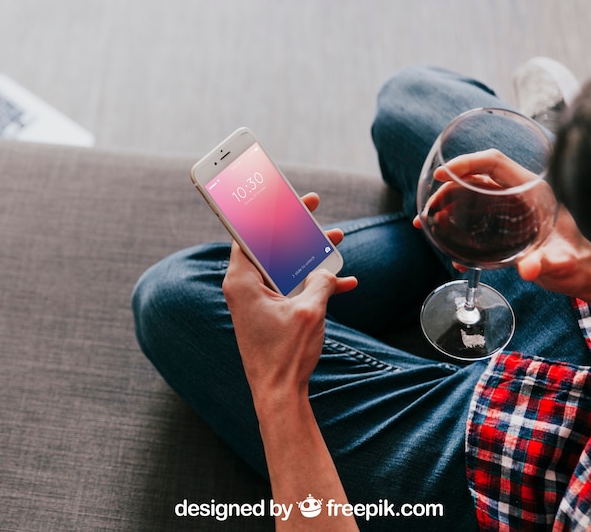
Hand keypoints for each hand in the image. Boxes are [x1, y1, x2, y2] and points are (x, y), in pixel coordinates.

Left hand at [223, 192, 356, 406]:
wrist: (278, 394)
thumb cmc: (284, 355)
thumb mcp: (309, 312)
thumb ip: (319, 283)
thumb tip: (326, 272)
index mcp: (242, 281)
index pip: (248, 233)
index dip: (265, 212)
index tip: (281, 197)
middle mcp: (246, 287)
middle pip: (270, 245)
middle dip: (296, 229)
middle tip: (312, 209)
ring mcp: (259, 300)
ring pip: (285, 265)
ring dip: (311, 255)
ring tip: (336, 240)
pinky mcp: (271, 312)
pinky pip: (293, 289)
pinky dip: (315, 284)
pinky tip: (347, 284)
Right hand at [413, 151, 590, 316]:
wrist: (581, 272)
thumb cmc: (576, 260)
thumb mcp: (562, 261)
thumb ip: (546, 262)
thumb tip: (528, 269)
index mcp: (531, 190)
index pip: (494, 163)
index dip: (467, 163)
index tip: (443, 173)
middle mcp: (517, 194)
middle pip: (475, 180)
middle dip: (445, 191)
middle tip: (426, 212)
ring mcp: (508, 208)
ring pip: (470, 197)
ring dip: (445, 208)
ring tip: (425, 224)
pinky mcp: (503, 223)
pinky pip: (473, 217)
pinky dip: (455, 228)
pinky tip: (449, 250)